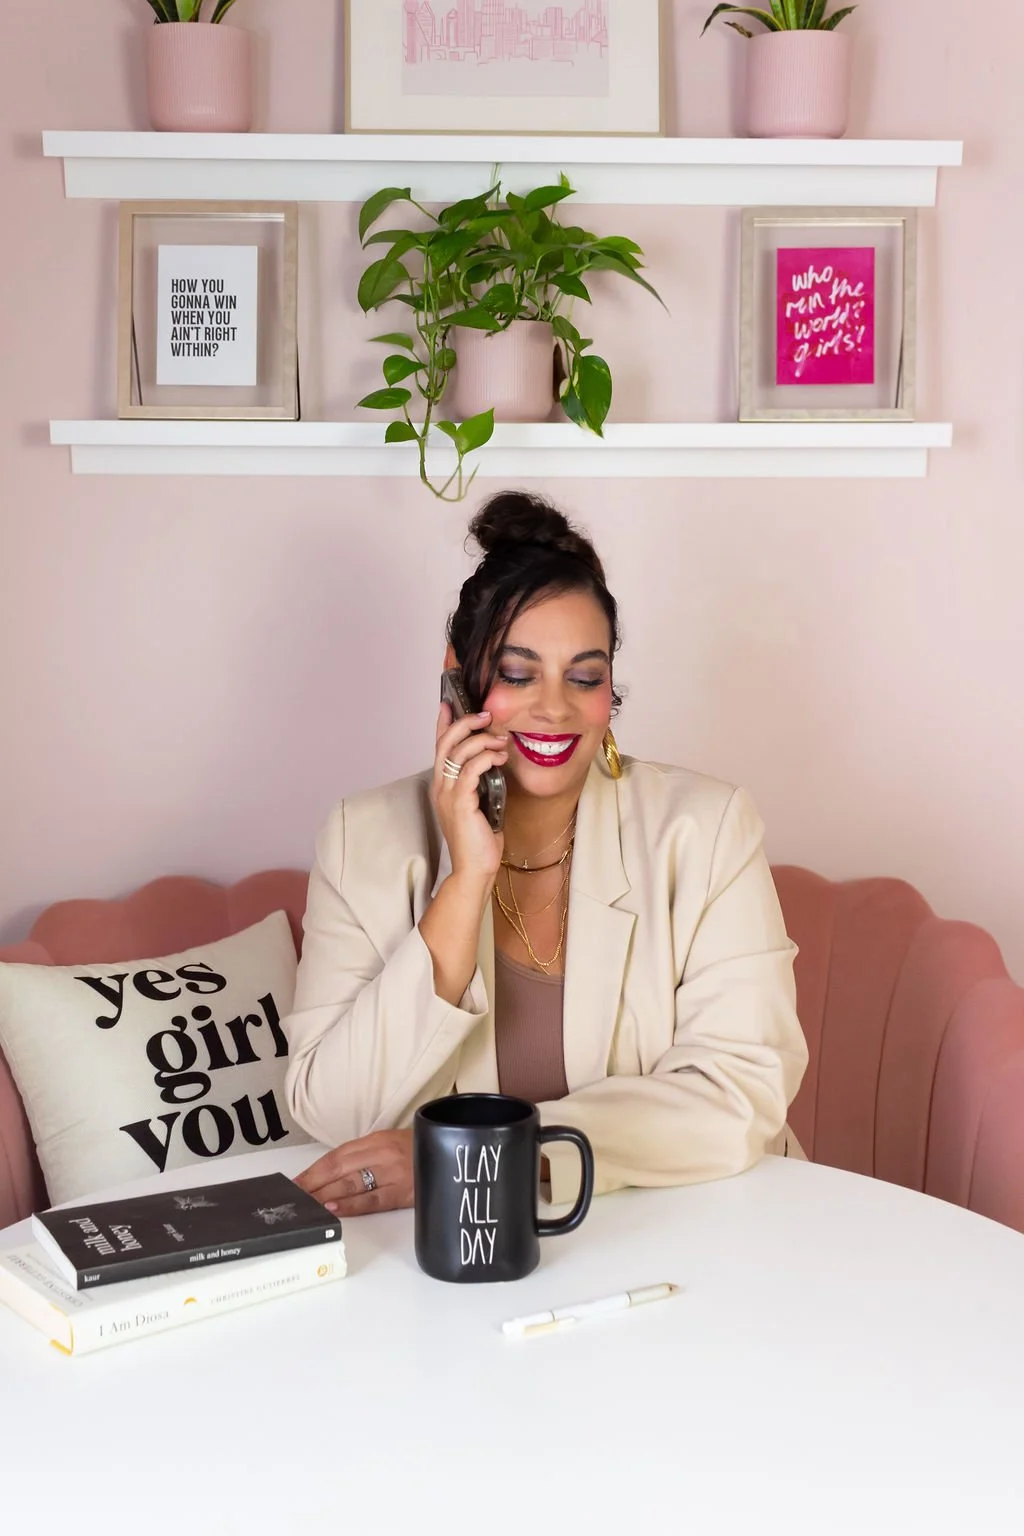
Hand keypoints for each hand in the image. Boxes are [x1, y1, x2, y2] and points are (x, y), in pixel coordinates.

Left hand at [294, 1130, 413, 1216]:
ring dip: (325, 1195)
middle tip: (293, 1197)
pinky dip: (351, 1204)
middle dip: (312, 1184)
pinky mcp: (404, 1192)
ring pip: (351, 1184)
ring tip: (306, 1205)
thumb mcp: (391, 1145)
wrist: (455, 1152)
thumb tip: (333, 1176)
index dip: (313, 1170)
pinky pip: (372, 1200)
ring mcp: (394, 1173)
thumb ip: (365, 1156)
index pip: (336, 1156)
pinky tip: (334, 1208)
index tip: (295, 1182)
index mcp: (377, 1139)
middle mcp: (382, 1153)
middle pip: (338, 1169)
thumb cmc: (420, 1151)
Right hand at [431, 702, 507, 884]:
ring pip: (458, 752)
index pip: (439, 746)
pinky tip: (499, 757)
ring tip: (500, 740)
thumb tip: (493, 757)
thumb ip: (480, 781)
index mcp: (443, 785)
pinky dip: (486, 757)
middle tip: (486, 715)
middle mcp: (441, 787)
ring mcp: (448, 795)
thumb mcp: (480, 802)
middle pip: (446, 742)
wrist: (475, 869)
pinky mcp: (461, 803)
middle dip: (465, 722)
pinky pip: (471, 770)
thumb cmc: (479, 839)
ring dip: (482, 739)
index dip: (443, 723)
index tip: (449, 702)